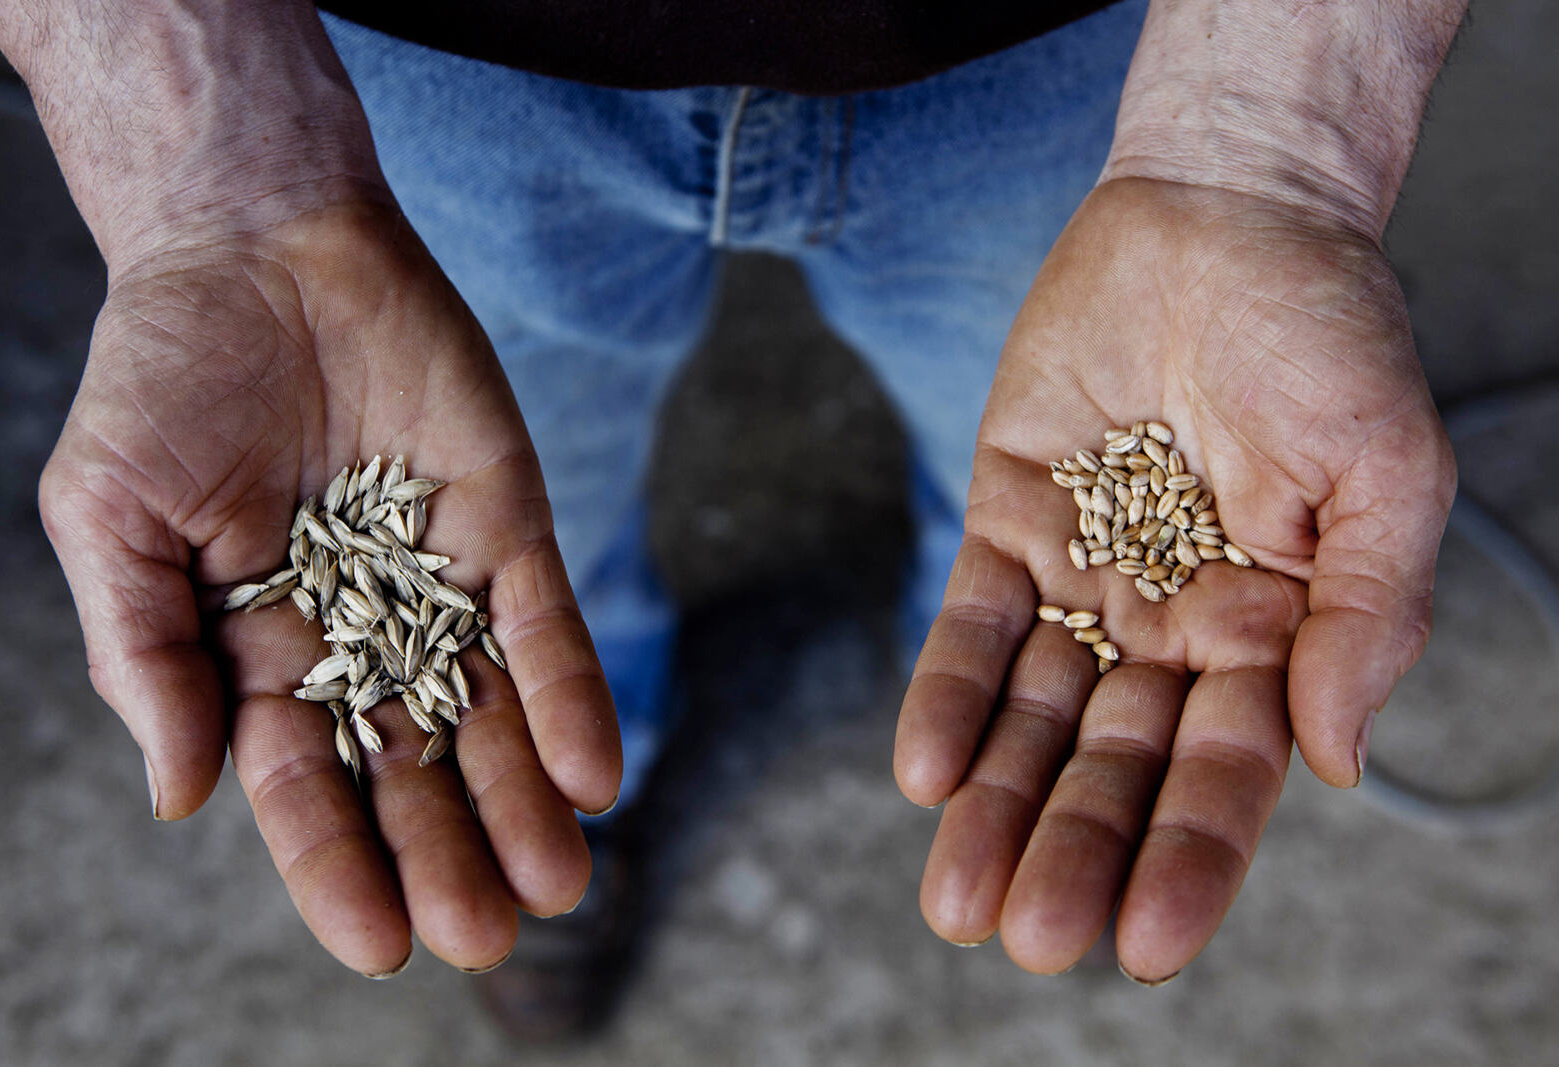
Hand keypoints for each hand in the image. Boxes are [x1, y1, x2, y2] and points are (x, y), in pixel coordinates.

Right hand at [39, 199, 620, 975]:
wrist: (259, 243)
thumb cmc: (165, 377)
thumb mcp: (110, 517)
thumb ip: (146, 654)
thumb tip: (185, 798)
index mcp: (256, 651)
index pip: (303, 785)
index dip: (338, 865)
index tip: (383, 944)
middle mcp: (359, 634)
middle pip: (410, 769)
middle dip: (447, 853)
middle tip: (488, 937)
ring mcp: (439, 581)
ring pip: (491, 716)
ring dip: (525, 800)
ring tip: (561, 886)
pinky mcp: (506, 521)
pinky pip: (544, 623)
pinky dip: (571, 696)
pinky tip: (597, 774)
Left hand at [894, 178, 1454, 980]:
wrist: (1223, 217)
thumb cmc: (1326, 335)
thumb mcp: (1386, 473)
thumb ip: (1365, 616)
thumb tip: (1335, 759)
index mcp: (1270, 635)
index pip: (1224, 772)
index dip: (1188, 857)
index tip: (1147, 942)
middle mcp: (1172, 627)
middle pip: (1114, 764)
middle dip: (1073, 851)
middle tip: (1029, 937)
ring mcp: (1087, 579)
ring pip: (1034, 716)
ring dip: (995, 804)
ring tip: (954, 894)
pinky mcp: (1010, 522)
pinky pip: (973, 625)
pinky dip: (949, 695)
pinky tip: (924, 770)